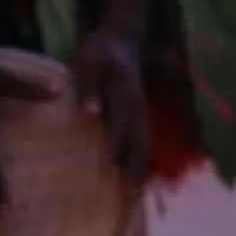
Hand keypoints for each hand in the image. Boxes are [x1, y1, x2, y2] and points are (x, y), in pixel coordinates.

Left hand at [69, 29, 150, 179]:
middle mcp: (138, 107)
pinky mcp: (139, 117)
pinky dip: (143, 161)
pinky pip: (144, 142)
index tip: (111, 165)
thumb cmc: (99, 53)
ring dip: (143, 168)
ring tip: (137, 194)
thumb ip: (89, 87)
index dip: (117, 143)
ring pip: (146, 143)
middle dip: (137, 165)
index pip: (122, 121)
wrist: (122, 40)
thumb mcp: (88, 63)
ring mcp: (141, 113)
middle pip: (142, 139)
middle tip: (131, 193)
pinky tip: (136, 180)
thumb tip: (90, 112)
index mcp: (125, 93)